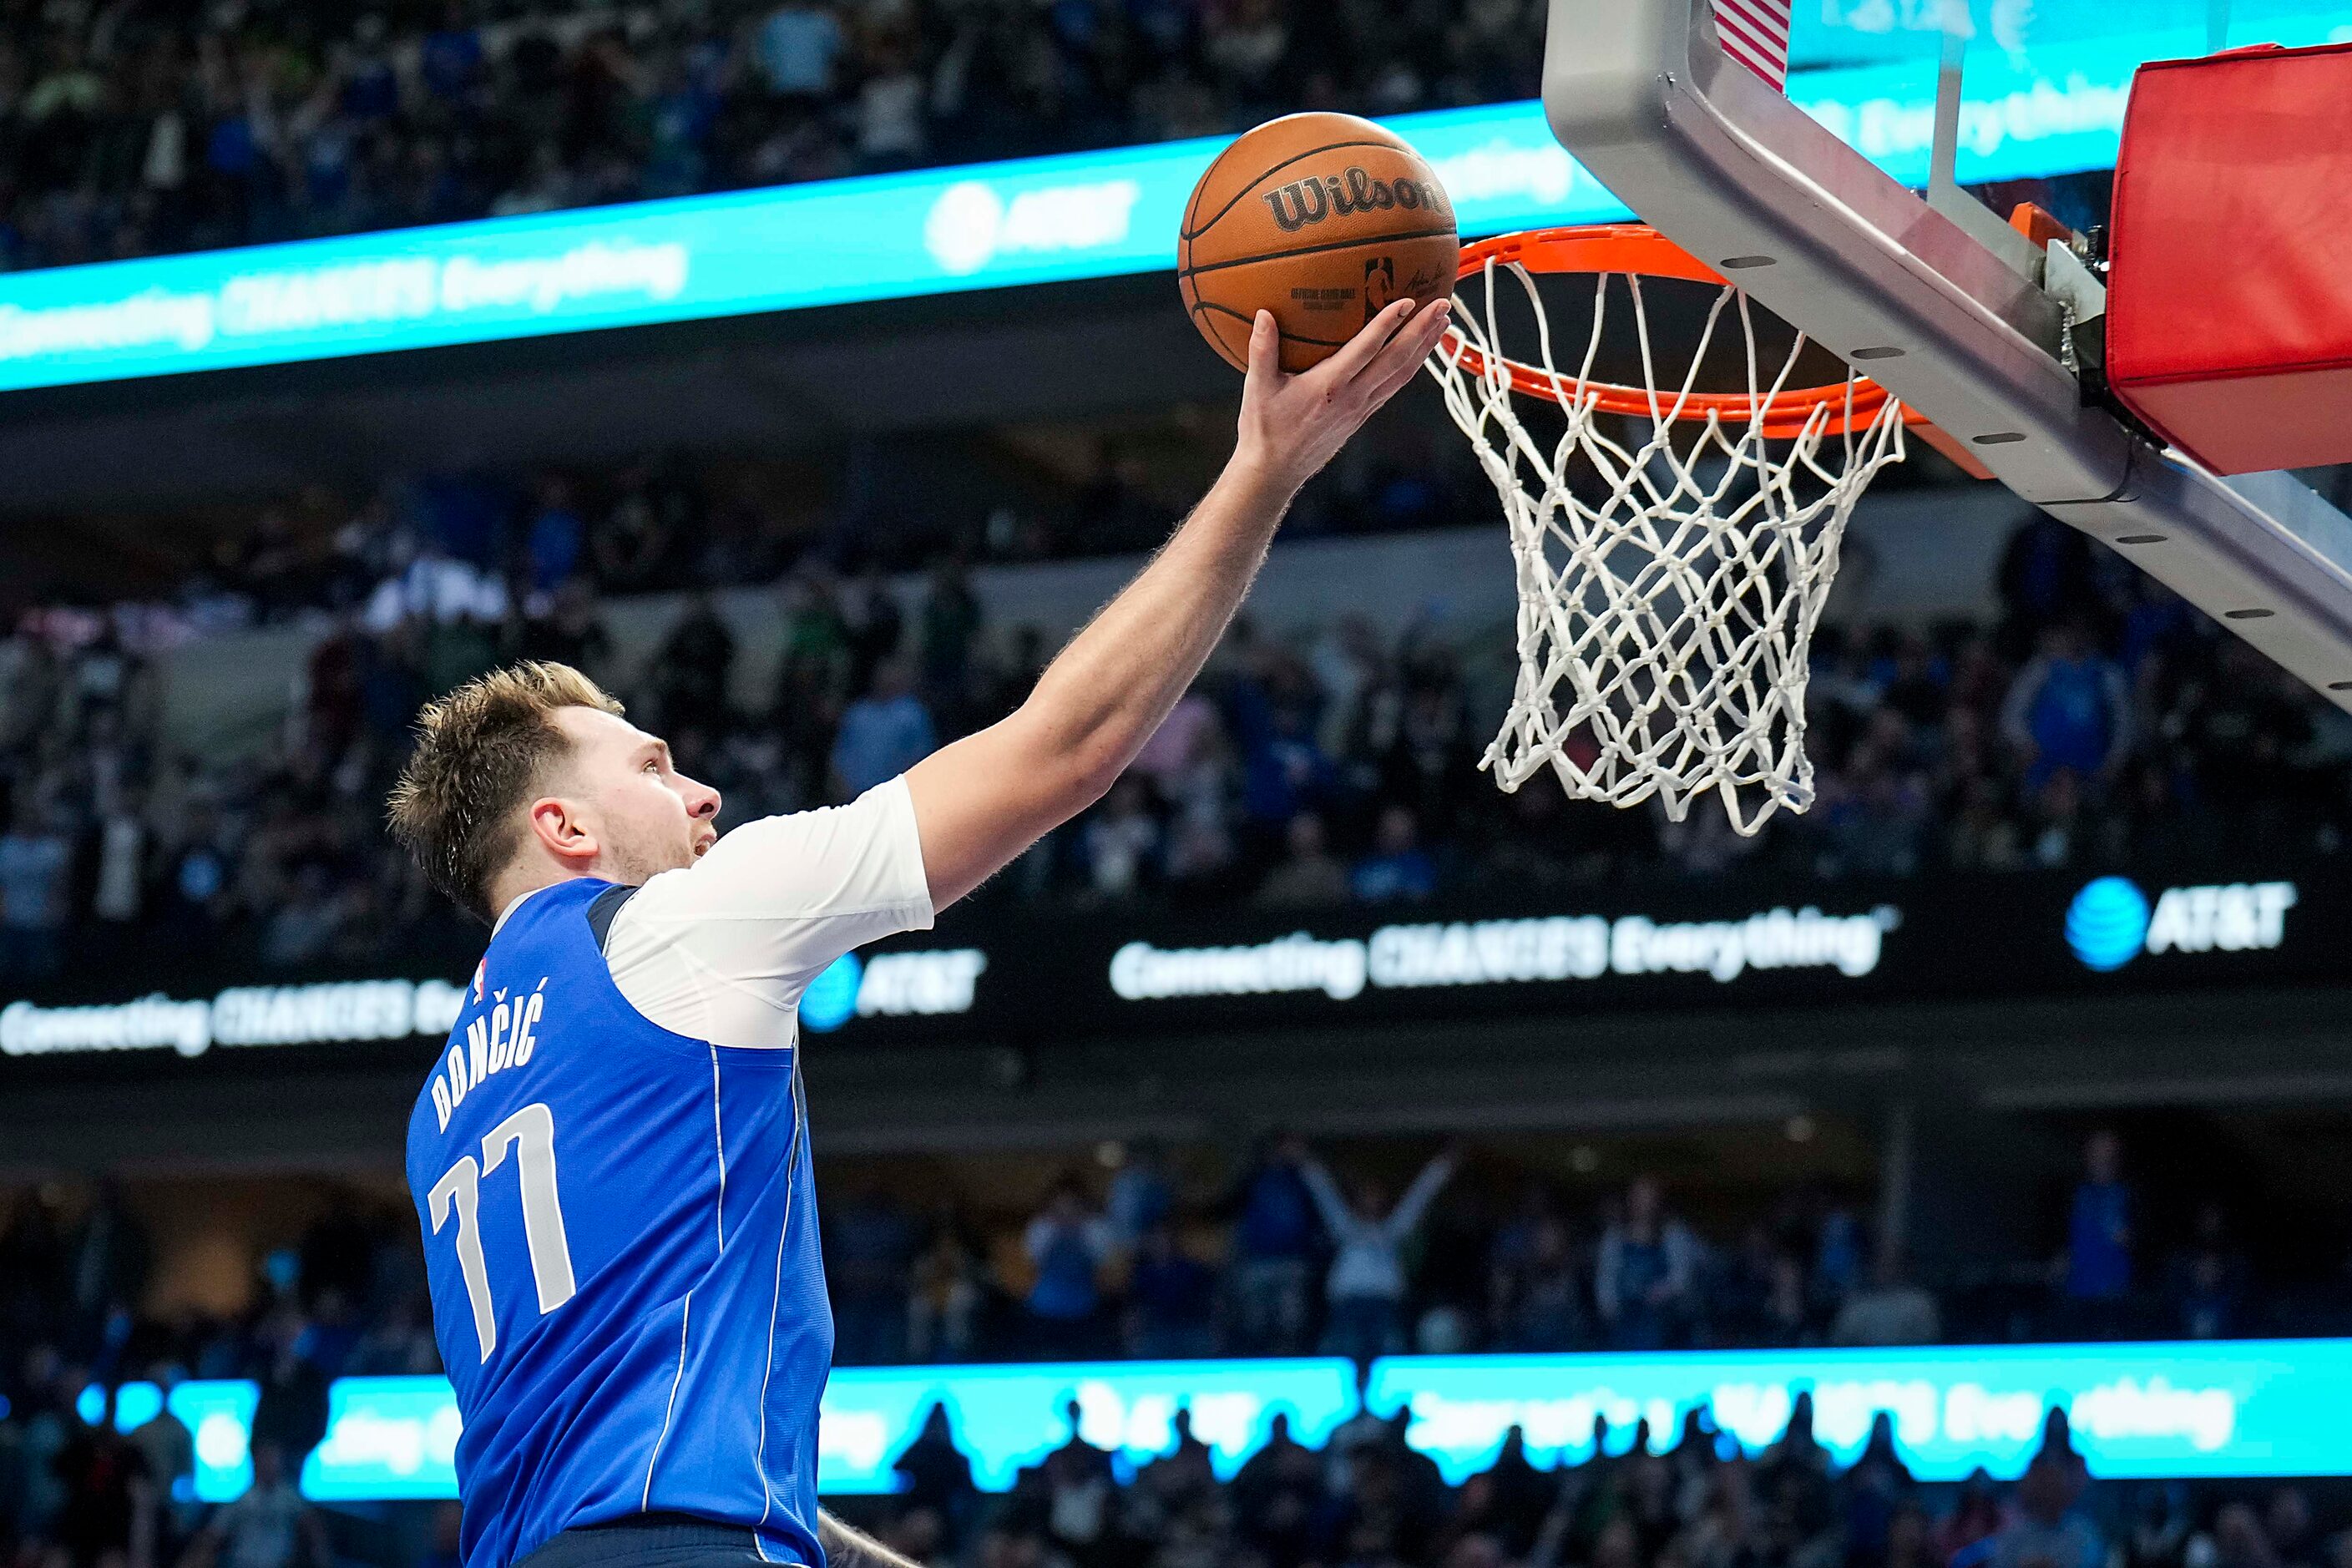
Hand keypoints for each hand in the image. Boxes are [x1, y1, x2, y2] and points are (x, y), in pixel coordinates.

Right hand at [1233, 296, 1451, 494]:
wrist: (1275, 472)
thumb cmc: (1264, 430)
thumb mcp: (1257, 388)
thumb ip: (1262, 349)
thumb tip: (1264, 314)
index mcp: (1330, 387)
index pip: (1367, 349)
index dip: (1389, 324)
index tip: (1409, 301)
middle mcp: (1353, 398)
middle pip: (1397, 361)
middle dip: (1422, 331)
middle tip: (1443, 304)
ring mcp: (1361, 409)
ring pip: (1402, 375)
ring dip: (1425, 348)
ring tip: (1443, 323)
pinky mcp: (1362, 416)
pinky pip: (1394, 386)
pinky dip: (1411, 366)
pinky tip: (1419, 352)